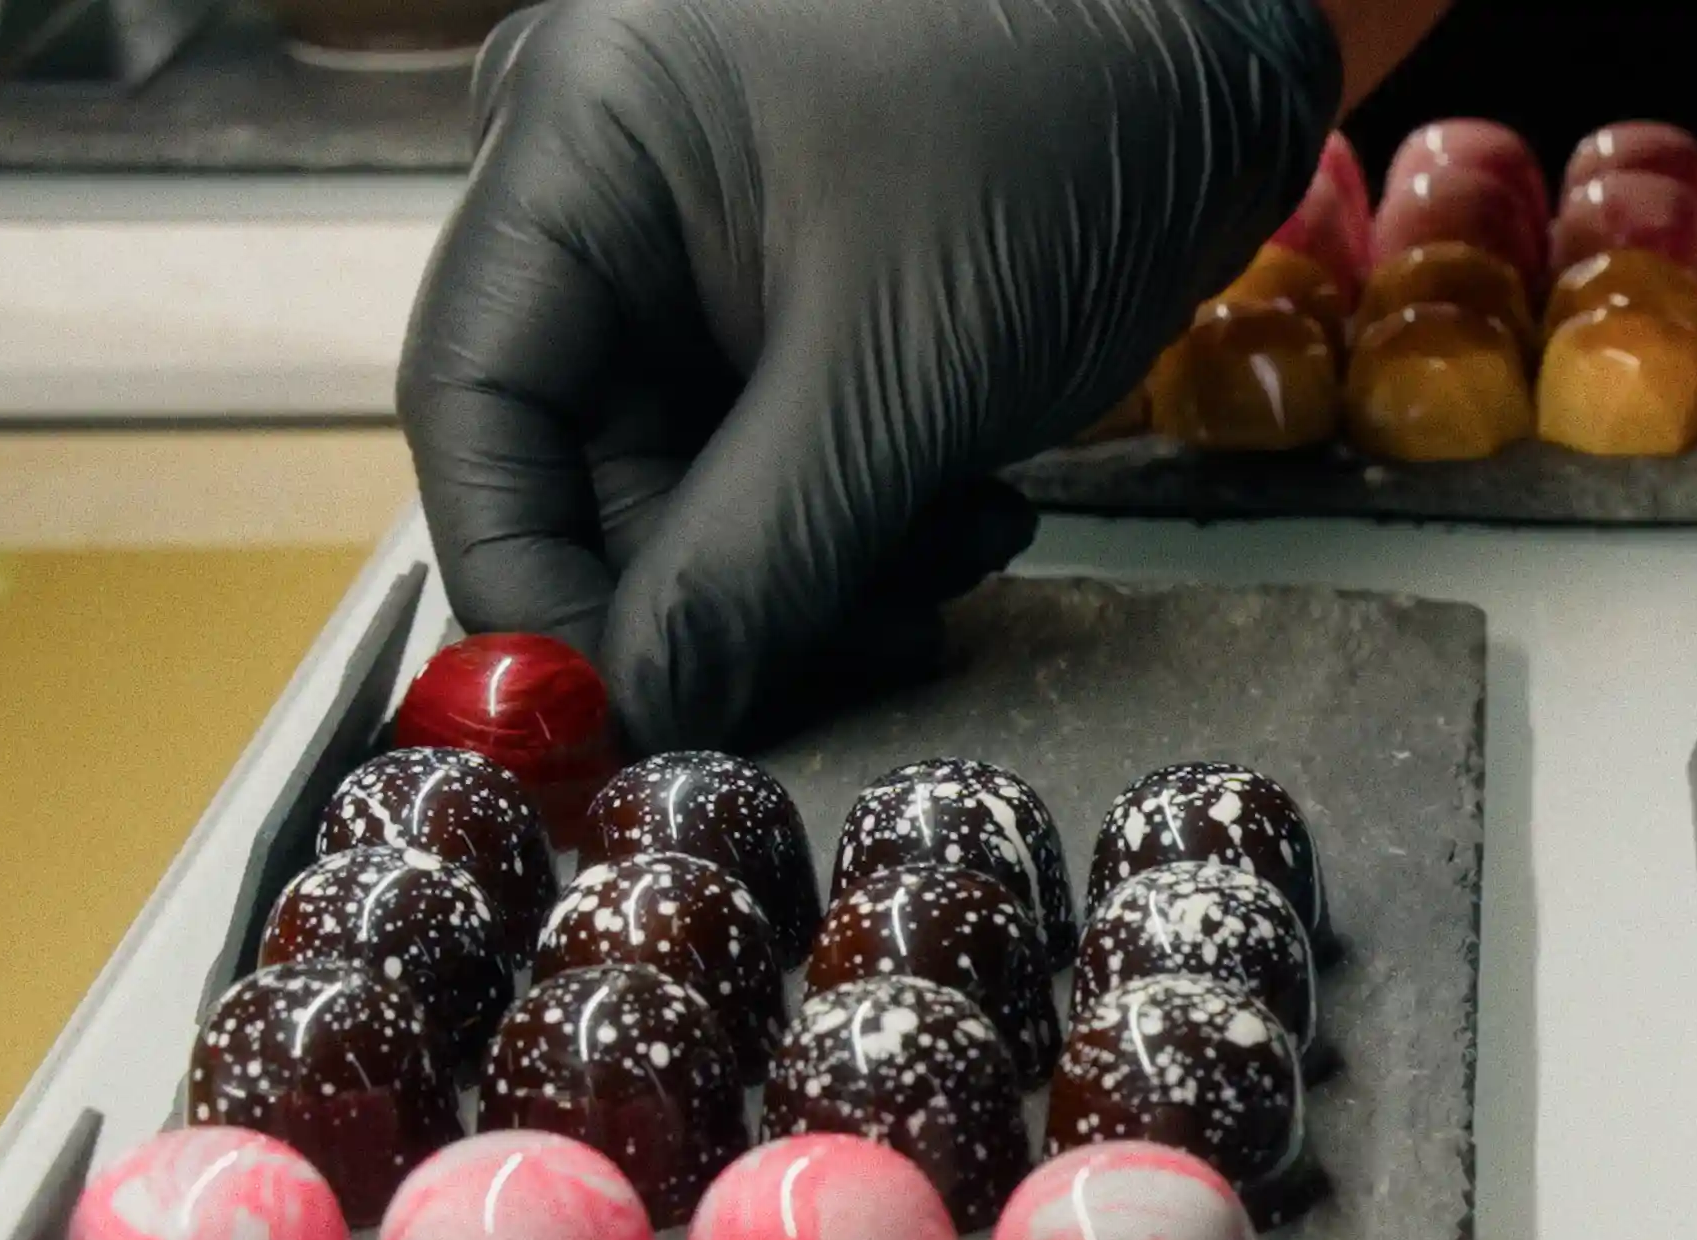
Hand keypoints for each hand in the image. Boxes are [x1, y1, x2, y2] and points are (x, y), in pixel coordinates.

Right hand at [398, 0, 1342, 750]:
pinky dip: (867, 522)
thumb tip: (650, 707)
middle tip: (842, 661)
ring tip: (954, 553)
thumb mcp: (896, 376)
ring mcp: (707, 244)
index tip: (614, 716)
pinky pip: (779, 461)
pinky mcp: (802, 301)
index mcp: (580, 141)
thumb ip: (755, 560)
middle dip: (715, 595)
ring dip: (818, 573)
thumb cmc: (1068, 125)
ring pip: (697, 489)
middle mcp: (612, 184)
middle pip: (585, 465)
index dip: (532, 583)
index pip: (472, 401)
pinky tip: (975, 510)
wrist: (1224, 49)